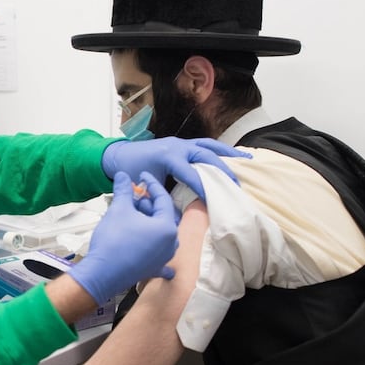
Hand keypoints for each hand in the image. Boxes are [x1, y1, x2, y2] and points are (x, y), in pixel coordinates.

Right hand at [68, 172, 178, 305]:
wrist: (101, 274)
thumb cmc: (113, 242)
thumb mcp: (118, 209)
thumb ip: (124, 190)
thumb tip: (123, 176)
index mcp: (167, 227)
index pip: (163, 199)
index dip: (151, 184)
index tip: (142, 177)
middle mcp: (170, 244)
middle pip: (163, 216)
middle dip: (148, 204)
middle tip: (134, 196)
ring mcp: (163, 259)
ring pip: (161, 234)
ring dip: (149, 222)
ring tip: (133, 215)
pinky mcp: (153, 269)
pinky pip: (160, 258)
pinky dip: (156, 251)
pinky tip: (154, 250)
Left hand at [101, 137, 250, 202]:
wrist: (117, 157)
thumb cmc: (130, 173)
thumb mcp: (146, 190)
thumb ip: (163, 203)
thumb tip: (179, 221)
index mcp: (168, 157)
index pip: (192, 174)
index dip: (204, 188)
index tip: (215, 201)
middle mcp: (177, 147)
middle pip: (206, 156)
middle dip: (222, 171)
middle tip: (237, 186)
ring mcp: (181, 143)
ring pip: (209, 146)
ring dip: (228, 154)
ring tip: (247, 160)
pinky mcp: (182, 144)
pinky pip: (205, 145)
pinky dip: (220, 150)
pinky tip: (234, 155)